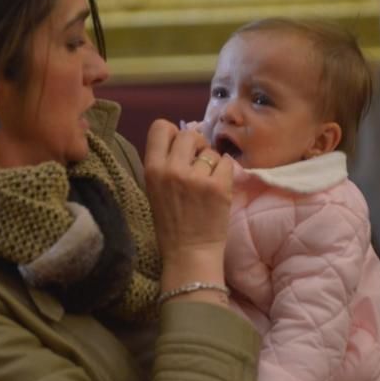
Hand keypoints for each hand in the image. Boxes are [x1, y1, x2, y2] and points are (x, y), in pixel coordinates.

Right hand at [143, 119, 232, 286]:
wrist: (189, 254)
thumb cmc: (171, 224)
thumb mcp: (155, 189)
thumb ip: (166, 163)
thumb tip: (186, 136)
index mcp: (152, 169)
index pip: (160, 126)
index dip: (173, 134)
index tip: (180, 150)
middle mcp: (172, 169)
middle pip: (188, 134)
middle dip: (197, 145)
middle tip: (199, 164)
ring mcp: (196, 178)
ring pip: (210, 151)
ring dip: (212, 163)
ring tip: (207, 183)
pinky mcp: (219, 187)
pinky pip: (227, 163)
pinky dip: (225, 173)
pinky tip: (219, 189)